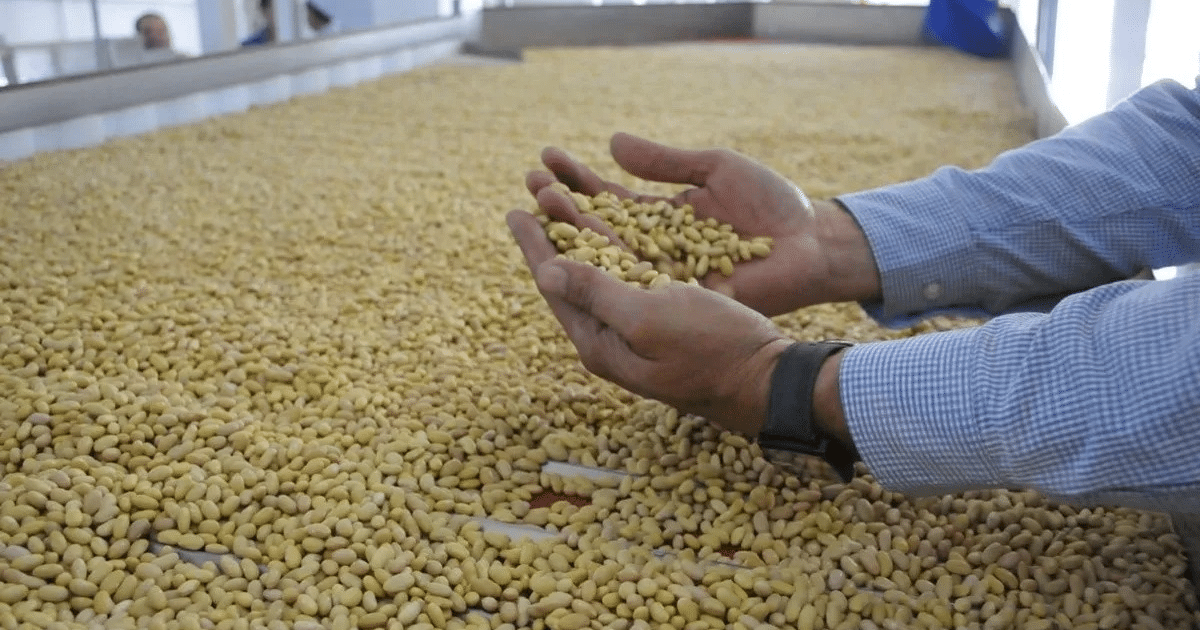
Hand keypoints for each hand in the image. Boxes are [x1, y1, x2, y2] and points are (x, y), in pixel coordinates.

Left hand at [507, 210, 792, 434]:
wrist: (768, 377)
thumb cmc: (713, 349)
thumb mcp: (648, 318)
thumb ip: (596, 294)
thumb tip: (544, 272)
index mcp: (599, 342)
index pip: (555, 286)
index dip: (535, 245)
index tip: (515, 209)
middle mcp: (613, 338)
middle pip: (571, 277)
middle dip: (551, 233)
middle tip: (534, 193)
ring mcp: (640, 330)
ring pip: (599, 273)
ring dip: (580, 234)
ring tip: (564, 199)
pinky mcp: (667, 319)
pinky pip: (629, 276)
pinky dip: (615, 247)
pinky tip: (612, 231)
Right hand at [526, 133, 880, 316]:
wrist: (811, 244)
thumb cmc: (771, 205)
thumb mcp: (715, 169)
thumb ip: (665, 162)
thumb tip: (611, 144)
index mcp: (661, 218)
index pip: (607, 199)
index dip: (576, 180)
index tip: (545, 158)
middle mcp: (653, 250)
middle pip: (596, 228)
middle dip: (561, 205)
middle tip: (530, 183)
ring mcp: (662, 277)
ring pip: (605, 257)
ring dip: (571, 231)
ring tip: (541, 203)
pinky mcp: (675, 300)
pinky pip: (631, 286)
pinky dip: (601, 269)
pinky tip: (573, 250)